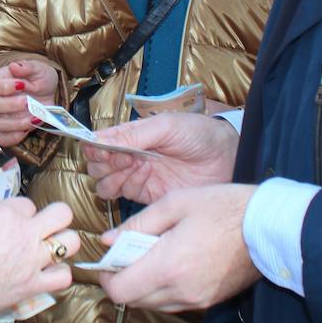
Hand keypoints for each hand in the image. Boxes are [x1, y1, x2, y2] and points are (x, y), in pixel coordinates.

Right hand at [0, 59, 60, 147]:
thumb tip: (14, 66)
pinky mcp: (8, 131)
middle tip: (28, 102)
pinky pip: (3, 139)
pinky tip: (27, 131)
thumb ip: (27, 67)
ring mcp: (0, 117)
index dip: (2, 87)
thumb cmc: (40, 79)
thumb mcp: (39, 69)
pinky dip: (14, 137)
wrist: (51, 94)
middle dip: (10, 105)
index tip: (21, 85)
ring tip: (34, 116)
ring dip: (17, 122)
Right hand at [0, 198, 77, 322]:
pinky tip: (47, 273)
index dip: (19, 211)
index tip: (10, 220)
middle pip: (62, 213)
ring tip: (50, 248)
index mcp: (6, 214)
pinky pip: (63, 277)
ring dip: (62, 244)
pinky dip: (58, 274)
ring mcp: (32, 260)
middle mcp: (24, 234)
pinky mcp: (32, 286)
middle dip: (55, 216)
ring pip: (70, 243)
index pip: (27, 204)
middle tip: (44, 225)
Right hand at [82, 111, 237, 204]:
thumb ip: (133, 134)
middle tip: (124, 157)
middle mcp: (129, 156)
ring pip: (104, 184)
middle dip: (103, 163)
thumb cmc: (198, 133)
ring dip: (113, 176)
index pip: (97, 142)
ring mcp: (137, 177)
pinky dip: (128, 186)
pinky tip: (145, 175)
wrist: (226, 158)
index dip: (94, 147)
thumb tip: (98, 139)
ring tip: (136, 165)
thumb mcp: (165, 126)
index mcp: (130, 135)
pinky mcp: (148, 195)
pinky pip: (124, 196)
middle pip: (96, 165)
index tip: (102, 148)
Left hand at [99, 184, 258, 312]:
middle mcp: (181, 291)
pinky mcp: (209, 300)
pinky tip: (173, 262)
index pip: (120, 291)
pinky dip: (164, 288)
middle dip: (124, 279)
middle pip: (134, 300)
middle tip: (129, 252)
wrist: (268, 226)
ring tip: (152, 253)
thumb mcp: (175, 203)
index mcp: (168, 266)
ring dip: (143, 284)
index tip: (109, 258)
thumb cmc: (223, 207)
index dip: (107, 277)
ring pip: (153, 303)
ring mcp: (197, 300)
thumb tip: (108, 240)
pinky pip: (174, 302)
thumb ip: (137, 224)